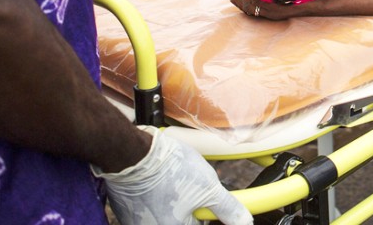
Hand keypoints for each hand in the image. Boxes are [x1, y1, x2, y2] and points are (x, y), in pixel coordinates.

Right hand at [96, 126, 252, 224]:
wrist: (134, 154)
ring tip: (176, 183)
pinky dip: (157, 199)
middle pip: (182, 221)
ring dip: (174, 203)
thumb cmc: (170, 171)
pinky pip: (148, 209)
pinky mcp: (126, 212)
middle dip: (191, 208)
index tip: (206, 202)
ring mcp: (136, 222)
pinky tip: (162, 184)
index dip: (207, 214)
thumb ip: (227, 208)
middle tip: (191, 189)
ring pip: (165, 215)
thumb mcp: (209, 189)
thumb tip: (245, 221)